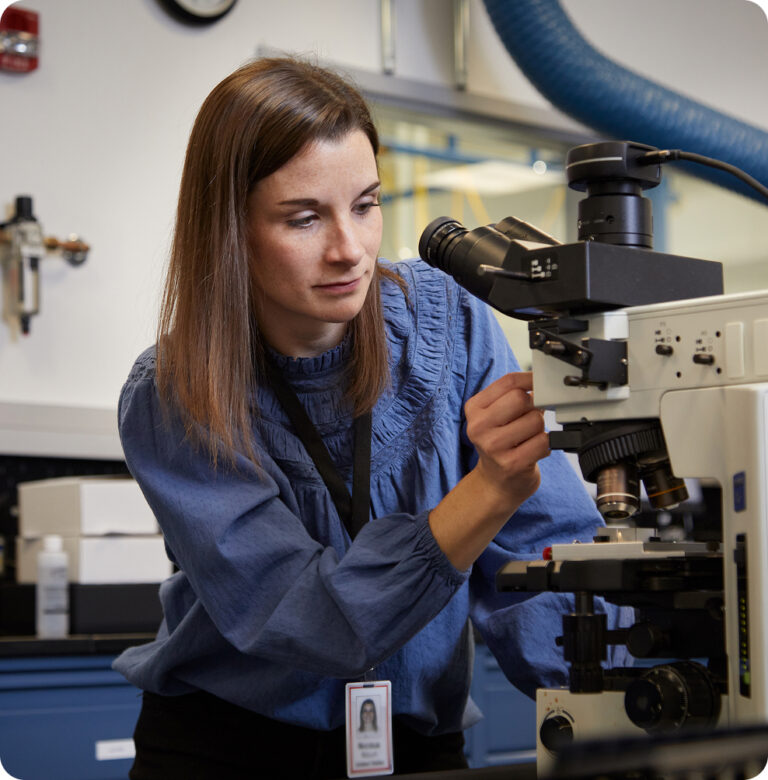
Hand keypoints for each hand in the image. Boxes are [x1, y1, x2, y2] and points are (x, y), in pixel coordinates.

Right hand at [464, 372, 549, 515]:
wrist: (495, 483)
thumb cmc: (501, 443)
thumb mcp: (496, 416)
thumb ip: (513, 396)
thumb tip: (542, 382)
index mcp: (474, 409)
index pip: (509, 382)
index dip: (531, 379)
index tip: (542, 382)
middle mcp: (479, 427)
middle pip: (521, 399)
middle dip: (534, 407)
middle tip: (531, 418)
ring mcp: (493, 447)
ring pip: (536, 420)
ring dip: (540, 429)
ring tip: (529, 437)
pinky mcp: (512, 464)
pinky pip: (543, 442)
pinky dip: (545, 445)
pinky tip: (533, 450)